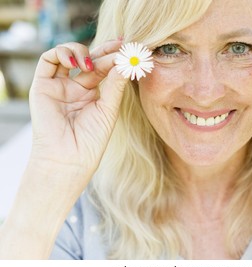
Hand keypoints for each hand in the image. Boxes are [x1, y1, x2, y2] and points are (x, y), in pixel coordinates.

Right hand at [29, 39, 126, 180]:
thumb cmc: (91, 139)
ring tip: (92, 63)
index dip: (115, 56)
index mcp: (92, 93)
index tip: (129, 49)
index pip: (103, 67)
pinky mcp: (42, 86)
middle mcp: (75, 86)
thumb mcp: (108, 109)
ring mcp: (59, 85)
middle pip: (88, 58)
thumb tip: (127, 62)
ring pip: (67, 54)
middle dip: (103, 49)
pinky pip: (48, 60)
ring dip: (80, 51)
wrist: (70, 158)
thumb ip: (115, 85)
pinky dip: (61, 54)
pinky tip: (76, 64)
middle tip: (119, 44)